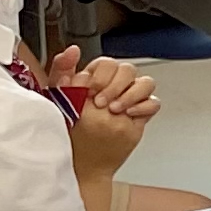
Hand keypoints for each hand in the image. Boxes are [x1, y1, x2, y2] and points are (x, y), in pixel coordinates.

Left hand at [62, 54, 150, 174]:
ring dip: (131, 95)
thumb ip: (61, 71)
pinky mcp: (141, 115)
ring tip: (115, 110)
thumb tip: (73, 50)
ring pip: (145, 83)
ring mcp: (130, 99)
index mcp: (94, 79)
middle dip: (115, 86)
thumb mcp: (56, 98)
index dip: (101, 75)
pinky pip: (154, 103)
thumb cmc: (67, 130)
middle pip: (128, 69)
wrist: (81, 160)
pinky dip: (143, 107)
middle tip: (102, 103)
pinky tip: (128, 115)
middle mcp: (115, 86)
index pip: (107, 63)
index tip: (91, 90)